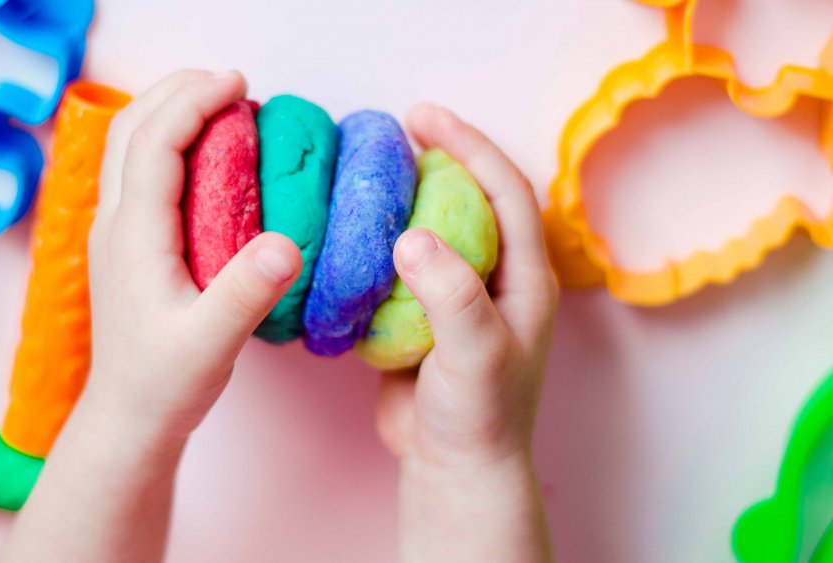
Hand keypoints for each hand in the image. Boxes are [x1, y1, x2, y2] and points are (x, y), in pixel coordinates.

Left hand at [86, 69, 301, 437]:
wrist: (129, 417)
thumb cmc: (167, 382)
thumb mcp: (212, 342)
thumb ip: (247, 292)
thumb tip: (288, 243)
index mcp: (133, 235)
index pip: (155, 142)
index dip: (194, 101)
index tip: (239, 83)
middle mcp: (115, 222)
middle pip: (132, 127)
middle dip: (178, 90)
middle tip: (232, 82)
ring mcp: (115, 231)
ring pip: (130, 146)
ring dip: (170, 111)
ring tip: (221, 103)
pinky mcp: (126, 243)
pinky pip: (140, 170)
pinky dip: (170, 140)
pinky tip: (207, 154)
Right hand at [377, 103, 557, 562]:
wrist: (453, 467)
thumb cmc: (480, 417)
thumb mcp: (476, 352)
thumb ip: (451, 294)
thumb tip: (410, 236)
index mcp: (525, 277)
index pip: (505, 192)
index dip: (470, 146)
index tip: (425, 118)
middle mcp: (496, 277)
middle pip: (472, 197)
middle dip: (441, 156)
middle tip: (398, 126)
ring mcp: (460, 294)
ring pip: (436, 226)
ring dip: (407, 194)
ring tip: (373, 168)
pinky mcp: (425, 313)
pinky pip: (404, 262)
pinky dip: (380, 238)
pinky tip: (353, 228)